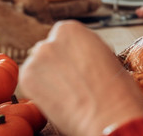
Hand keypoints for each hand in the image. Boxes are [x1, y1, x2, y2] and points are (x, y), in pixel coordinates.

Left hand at [19, 21, 142, 135]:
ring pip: (38, 66)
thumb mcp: (106, 56)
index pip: (63, 36)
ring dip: (48, 77)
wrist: (110, 114)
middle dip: (57, 63)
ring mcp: (36, 60)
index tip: (77, 63)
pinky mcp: (26, 80)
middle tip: (72, 80)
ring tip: (68, 92)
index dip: (71, 52)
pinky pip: (30, 82)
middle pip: (48, 50)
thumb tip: (80, 55)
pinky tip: (59, 99)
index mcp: (71, 30)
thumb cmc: (116, 88)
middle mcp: (50, 41)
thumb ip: (86, 49)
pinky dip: (41, 91)